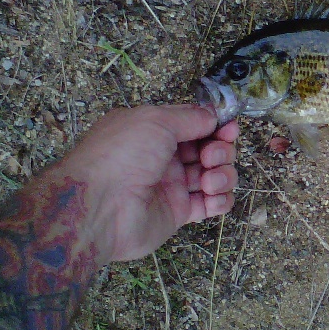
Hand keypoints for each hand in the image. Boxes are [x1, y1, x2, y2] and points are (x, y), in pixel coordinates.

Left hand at [56, 105, 238, 262]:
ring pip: (214, 175)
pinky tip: (212, 197)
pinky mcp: (178, 213)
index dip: (216, 125)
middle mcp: (163, 157)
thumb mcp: (156, 121)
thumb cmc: (121, 155)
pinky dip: (220, 200)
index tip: (229, 128)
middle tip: (210, 157)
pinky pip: (210, 204)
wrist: (99, 206)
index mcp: (154, 131)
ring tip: (208, 180)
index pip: (195, 124)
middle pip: (209, 149)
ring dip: (222, 174)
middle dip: (220, 149)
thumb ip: (190, 117)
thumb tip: (212, 116)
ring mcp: (172, 186)